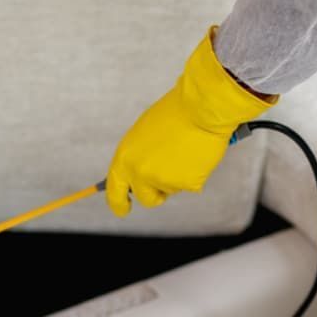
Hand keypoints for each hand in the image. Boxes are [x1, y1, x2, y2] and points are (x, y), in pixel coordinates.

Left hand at [106, 27, 275, 216]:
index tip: (123, 209)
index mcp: (125, 157)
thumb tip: (144, 175)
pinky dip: (195, 173)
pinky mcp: (186, 184)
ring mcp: (163, 181)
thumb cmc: (175, 113)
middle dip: (156, 194)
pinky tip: (198, 154)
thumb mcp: (145, 134)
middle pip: (146, 198)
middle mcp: (140, 173)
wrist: (201, 107)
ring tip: (186, 151)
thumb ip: (140, 156)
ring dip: (178, 177)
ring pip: (171, 189)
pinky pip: (191, 184)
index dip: (118, 203)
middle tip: (165, 184)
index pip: (115, 190)